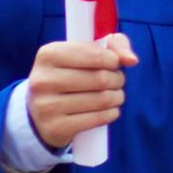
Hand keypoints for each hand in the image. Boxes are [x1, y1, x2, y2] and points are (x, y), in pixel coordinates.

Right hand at [25, 34, 133, 151]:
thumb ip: (113, 44)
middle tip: (117, 81)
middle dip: (118, 79)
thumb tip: (131, 60)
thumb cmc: (70, 74)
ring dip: (117, 97)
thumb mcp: (85, 51)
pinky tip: (110, 110)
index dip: (113, 60)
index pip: (95, 55)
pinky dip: (112, 113)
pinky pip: (97, 119)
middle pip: (100, 79)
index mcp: (48, 55)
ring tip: (115, 95)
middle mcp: (42, 80)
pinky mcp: (55, 128)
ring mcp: (46, 106)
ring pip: (101, 99)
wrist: (41, 112)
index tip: (114, 64)